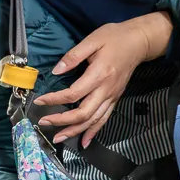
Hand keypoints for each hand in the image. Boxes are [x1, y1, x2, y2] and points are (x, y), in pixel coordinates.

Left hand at [33, 12, 172, 145]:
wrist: (140, 41)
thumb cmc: (115, 38)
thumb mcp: (92, 40)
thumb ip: (73, 56)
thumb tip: (56, 70)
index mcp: (99, 74)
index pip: (73, 94)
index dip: (54, 99)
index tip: (39, 101)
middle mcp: (106, 89)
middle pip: (83, 113)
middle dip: (62, 121)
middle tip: (44, 123)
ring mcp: (112, 96)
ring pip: (93, 120)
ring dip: (75, 131)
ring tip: (59, 138)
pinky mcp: (115, 98)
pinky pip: (104, 119)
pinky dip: (94, 132)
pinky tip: (84, 141)